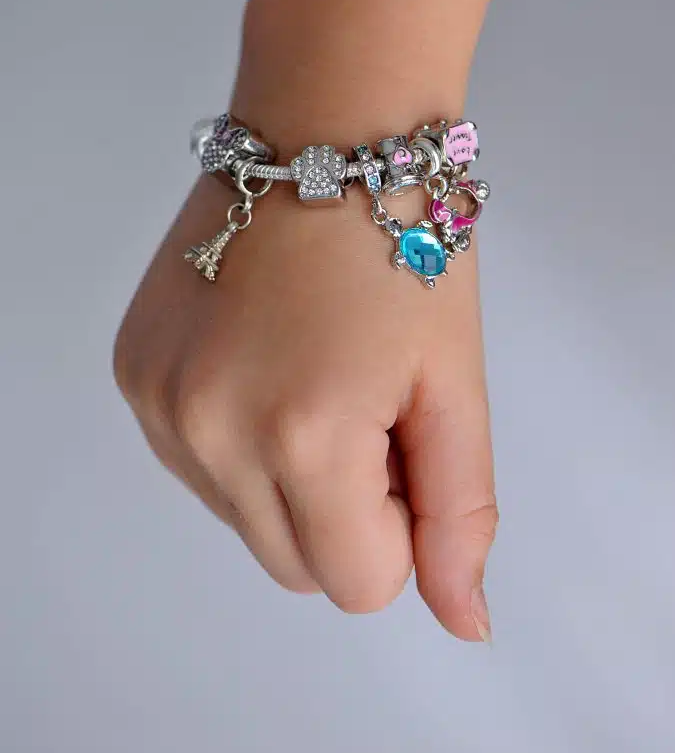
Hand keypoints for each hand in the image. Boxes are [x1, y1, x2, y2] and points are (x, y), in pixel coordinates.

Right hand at [114, 170, 496, 640]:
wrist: (323, 130)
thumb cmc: (404, 241)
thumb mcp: (453, 385)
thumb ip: (459, 515)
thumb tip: (465, 622)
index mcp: (301, 432)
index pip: (360, 584)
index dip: (398, 518)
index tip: (400, 429)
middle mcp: (207, 427)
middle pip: (296, 566)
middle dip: (346, 508)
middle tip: (365, 402)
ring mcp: (157, 400)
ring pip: (245, 521)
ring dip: (291, 479)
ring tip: (314, 371)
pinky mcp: (133, 373)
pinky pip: (199, 467)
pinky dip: (241, 443)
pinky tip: (265, 361)